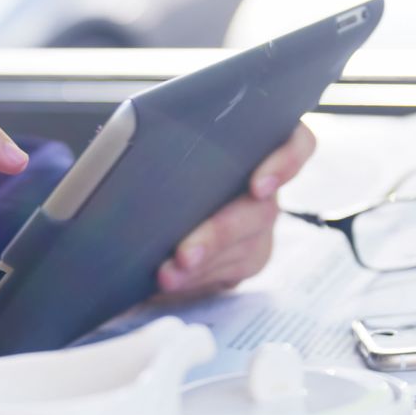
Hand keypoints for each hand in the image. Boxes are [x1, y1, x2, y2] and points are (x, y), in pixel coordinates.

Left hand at [156, 122, 315, 297]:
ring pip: (243, 251)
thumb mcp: (163, 136)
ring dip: (202, 266)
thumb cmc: (162, 155)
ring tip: (165, 276)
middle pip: (260, 211)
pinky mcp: (245, 260)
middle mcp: (267, 188)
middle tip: (184, 254)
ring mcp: (259, 229)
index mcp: (257, 145)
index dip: (286, 162)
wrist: (150, 197)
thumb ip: (161, 132)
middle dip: (218, 235)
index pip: (297, 144)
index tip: (258, 186)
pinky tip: (173, 282)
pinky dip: (197, 280)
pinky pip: (228, 274)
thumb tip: (118, 139)